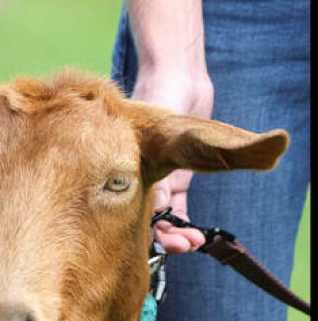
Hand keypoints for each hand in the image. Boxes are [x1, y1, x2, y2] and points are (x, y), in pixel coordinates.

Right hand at [133, 69, 213, 252]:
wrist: (176, 75)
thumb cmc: (159, 92)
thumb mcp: (160, 128)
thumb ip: (160, 163)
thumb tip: (161, 208)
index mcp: (123, 168)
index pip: (124, 208)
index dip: (141, 229)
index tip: (161, 241)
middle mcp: (135, 179)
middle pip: (143, 218)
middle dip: (162, 237)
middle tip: (184, 246)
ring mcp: (156, 181)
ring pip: (161, 219)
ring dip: (175, 234)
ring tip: (194, 243)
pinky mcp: (174, 180)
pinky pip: (176, 209)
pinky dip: (183, 223)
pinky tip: (197, 237)